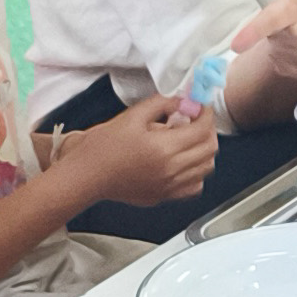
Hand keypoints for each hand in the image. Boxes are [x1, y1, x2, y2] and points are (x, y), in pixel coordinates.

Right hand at [62, 90, 220, 207]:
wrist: (87, 174)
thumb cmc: (102, 147)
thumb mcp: (132, 116)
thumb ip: (161, 104)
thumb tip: (181, 100)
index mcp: (164, 148)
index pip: (202, 129)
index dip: (206, 114)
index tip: (201, 106)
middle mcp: (171, 170)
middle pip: (210, 149)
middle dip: (208, 130)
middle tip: (196, 120)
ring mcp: (169, 187)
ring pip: (206, 168)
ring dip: (204, 151)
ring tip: (189, 140)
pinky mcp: (163, 196)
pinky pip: (194, 186)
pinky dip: (196, 173)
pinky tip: (183, 162)